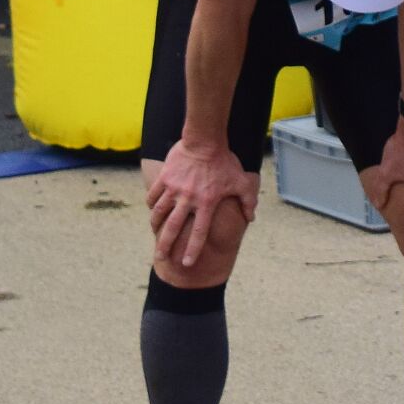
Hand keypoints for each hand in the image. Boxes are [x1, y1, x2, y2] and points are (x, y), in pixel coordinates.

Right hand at [147, 136, 259, 270]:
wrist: (204, 139)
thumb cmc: (224, 161)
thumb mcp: (240, 181)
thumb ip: (248, 200)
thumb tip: (251, 217)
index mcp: (206, 203)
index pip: (199, 232)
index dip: (193, 249)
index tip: (186, 263)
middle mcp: (188, 199)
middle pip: (173, 227)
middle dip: (166, 244)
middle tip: (160, 257)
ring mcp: (174, 188)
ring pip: (159, 212)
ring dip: (155, 225)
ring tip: (154, 234)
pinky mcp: (165, 177)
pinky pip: (153, 195)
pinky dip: (151, 203)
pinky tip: (152, 209)